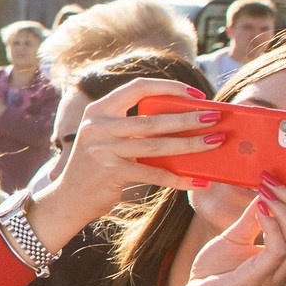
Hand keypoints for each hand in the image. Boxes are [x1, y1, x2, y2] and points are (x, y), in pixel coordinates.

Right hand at [27, 79, 225, 248]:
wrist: (69, 197)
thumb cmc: (97, 165)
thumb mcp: (108, 138)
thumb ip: (134, 127)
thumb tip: (184, 122)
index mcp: (99, 110)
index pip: (138, 88)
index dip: (170, 87)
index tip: (196, 96)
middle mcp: (98, 126)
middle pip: (153, 119)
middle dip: (189, 118)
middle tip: (216, 118)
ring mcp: (103, 150)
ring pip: (157, 146)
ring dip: (191, 144)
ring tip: (215, 142)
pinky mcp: (111, 173)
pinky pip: (153, 174)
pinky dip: (178, 178)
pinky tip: (198, 181)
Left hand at [166, 176, 285, 285]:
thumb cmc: (214, 273)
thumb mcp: (235, 237)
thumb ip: (253, 217)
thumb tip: (265, 189)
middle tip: (274, 179)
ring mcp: (279, 278)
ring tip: (267, 191)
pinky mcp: (261, 281)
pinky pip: (279, 250)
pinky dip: (273, 226)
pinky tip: (260, 210)